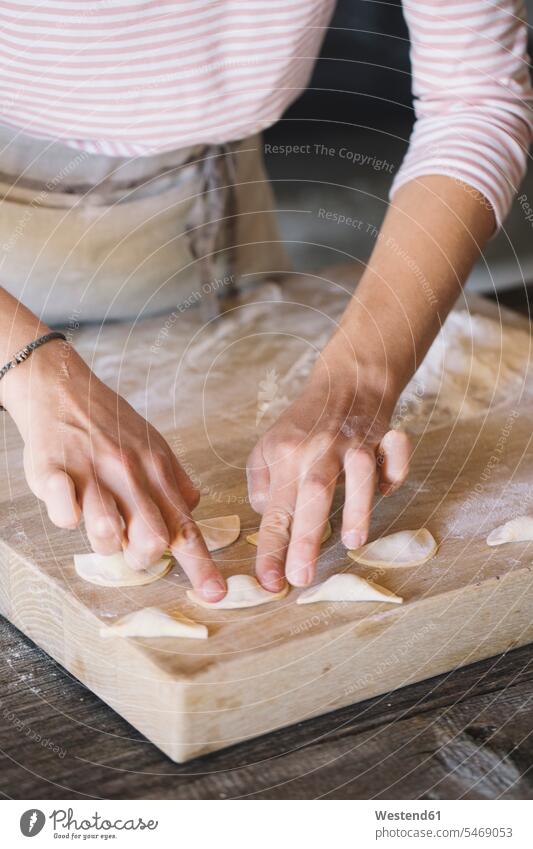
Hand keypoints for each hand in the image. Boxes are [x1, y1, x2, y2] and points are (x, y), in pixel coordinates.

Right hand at [4, 340, 225, 601]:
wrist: (62, 388)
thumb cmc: (109, 423)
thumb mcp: (153, 444)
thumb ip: (175, 481)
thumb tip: (193, 510)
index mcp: (157, 470)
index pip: (185, 526)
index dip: (202, 565)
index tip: (215, 594)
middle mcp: (129, 473)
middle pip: (151, 540)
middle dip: (142, 557)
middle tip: (129, 545)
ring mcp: (92, 473)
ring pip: (108, 535)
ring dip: (103, 540)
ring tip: (96, 517)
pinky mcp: (54, 473)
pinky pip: (63, 516)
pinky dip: (66, 517)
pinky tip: (67, 498)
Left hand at [246, 373, 409, 590]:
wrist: (345, 382)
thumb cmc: (304, 425)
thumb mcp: (268, 447)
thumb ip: (261, 483)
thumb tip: (268, 515)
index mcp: (286, 454)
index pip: (275, 509)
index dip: (271, 548)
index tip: (268, 582)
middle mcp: (319, 449)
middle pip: (312, 495)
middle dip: (306, 539)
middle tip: (301, 578)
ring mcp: (354, 441)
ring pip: (358, 473)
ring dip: (357, 506)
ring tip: (353, 542)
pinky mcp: (384, 435)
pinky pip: (396, 453)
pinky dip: (396, 470)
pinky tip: (387, 489)